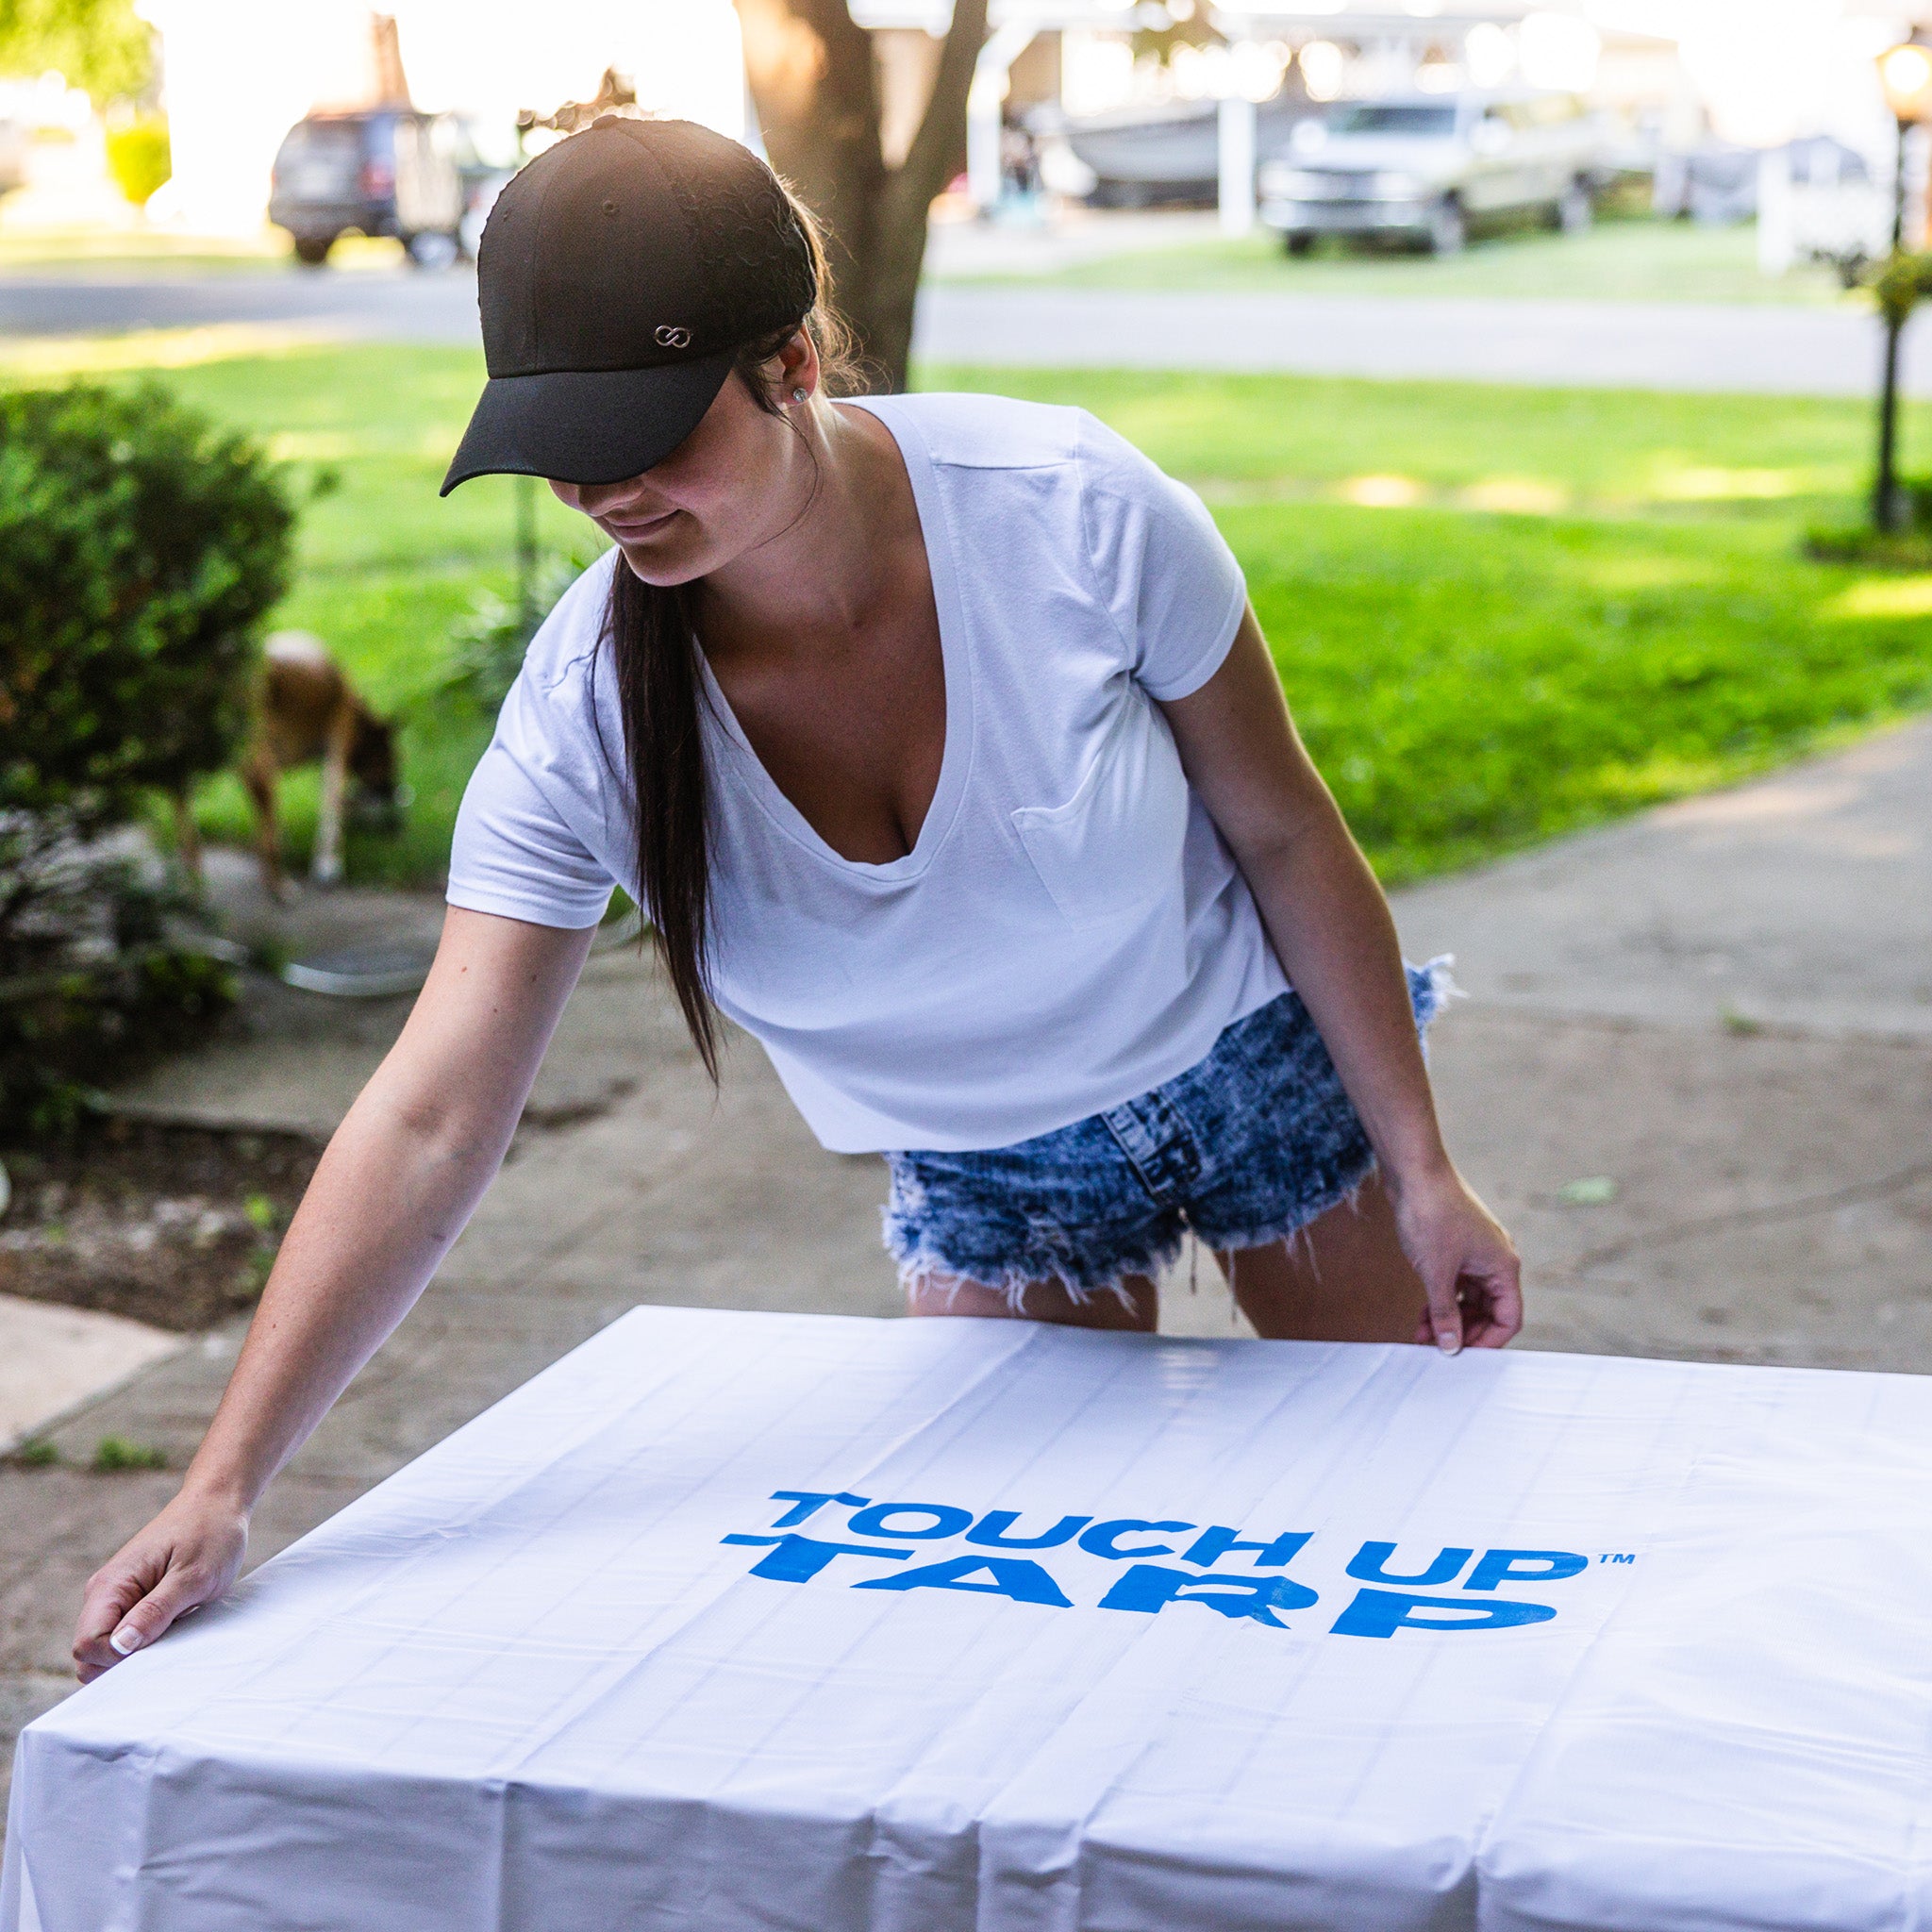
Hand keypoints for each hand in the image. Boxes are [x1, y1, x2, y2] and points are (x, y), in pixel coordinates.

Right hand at [73, 1489, 248, 1682]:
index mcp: (110, 1586)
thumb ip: (155, 1611)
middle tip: (170, 1641)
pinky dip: (151, 1640)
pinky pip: (129, 1635)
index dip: (117, 1659)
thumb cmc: (209, 1533)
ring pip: (110, 1648)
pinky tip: (178, 1624)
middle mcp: (105, 1594)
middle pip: (91, 1654)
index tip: (157, 1647)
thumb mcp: (192, 1576)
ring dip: (140, 1650)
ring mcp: (119, 1598)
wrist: (217, 1502)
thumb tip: (119, 1647)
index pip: (87, 1645)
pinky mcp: (135, 1600)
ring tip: (178, 1627)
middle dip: (124, 1661)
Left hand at [1388, 1168, 1521, 1354]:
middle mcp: (1495, 1261)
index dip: (1488, 1341)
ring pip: (1469, 1299)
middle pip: (1489, 1311)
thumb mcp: (1436, 1272)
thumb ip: (1444, 1313)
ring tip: (1423, 1337)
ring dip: (1449, 1319)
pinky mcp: (1455, 1248)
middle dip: (1464, 1332)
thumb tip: (1451, 1347)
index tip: (1463, 1358)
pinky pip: (1455, 1284)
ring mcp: (1475, 1254)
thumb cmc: (1432, 1214)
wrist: (1414, 1172)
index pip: (1509, 1317)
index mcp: (1503, 1266)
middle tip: (1438, 1350)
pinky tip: (1422, 1317)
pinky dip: (1441, 1301)